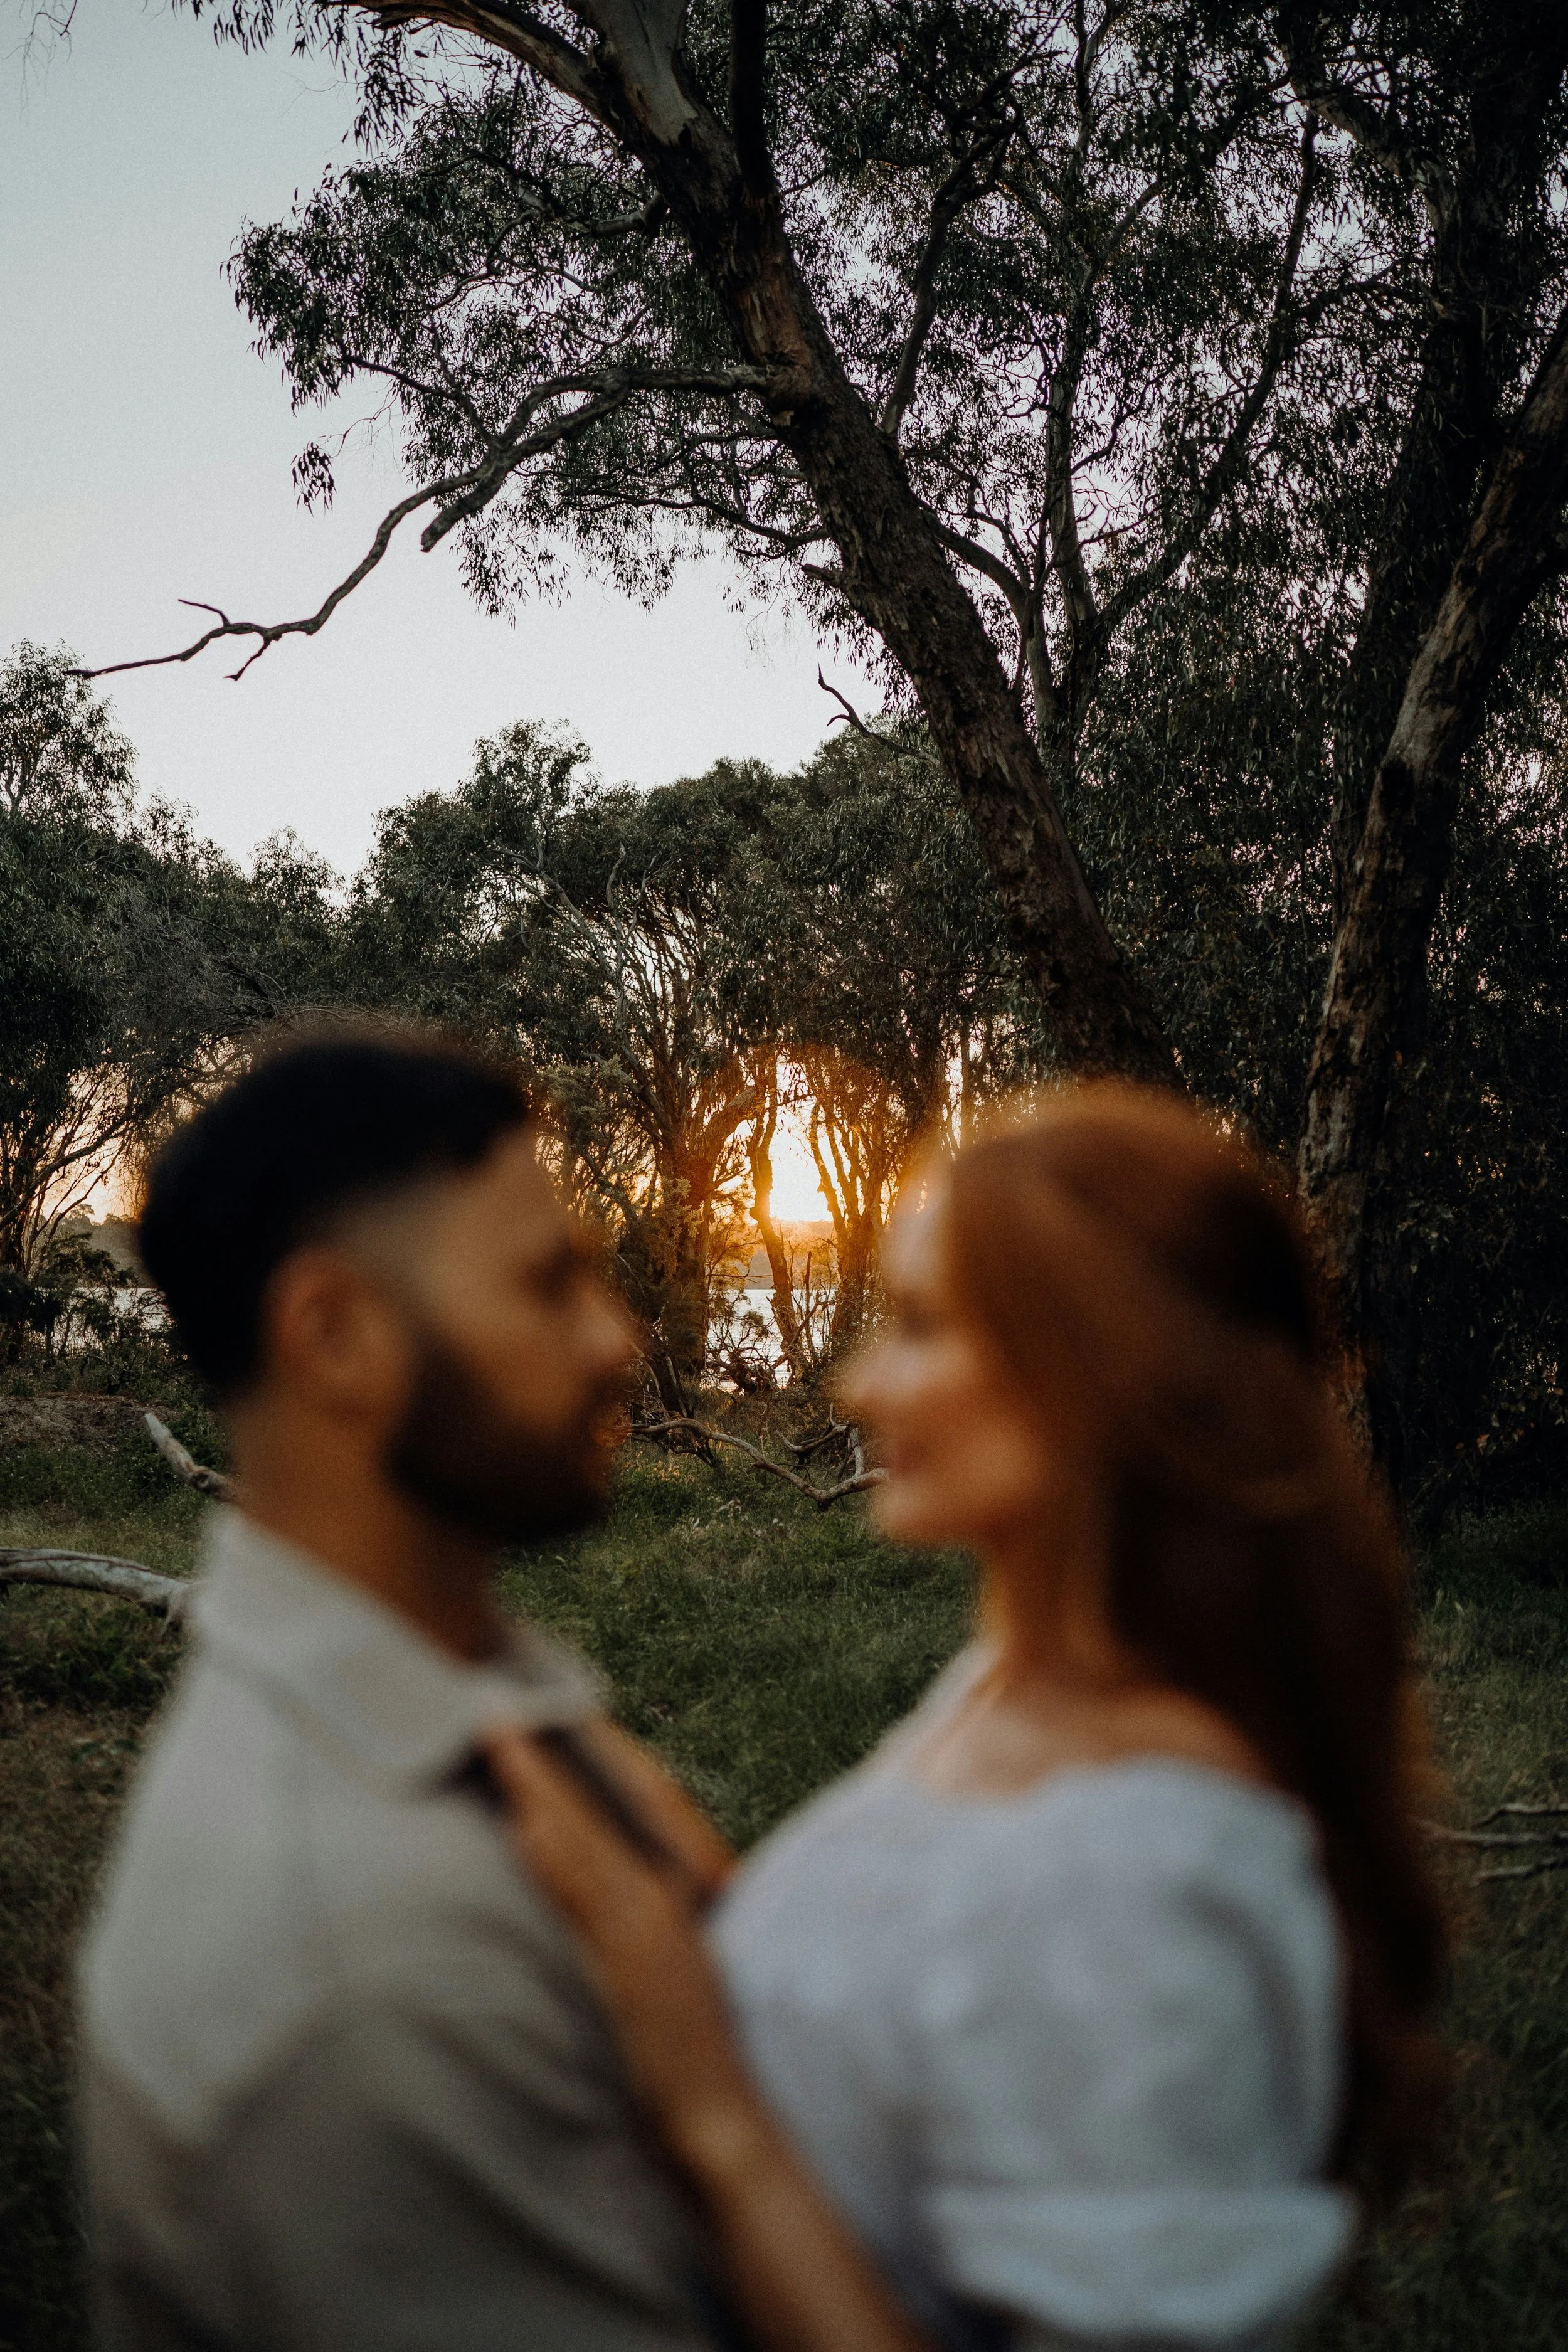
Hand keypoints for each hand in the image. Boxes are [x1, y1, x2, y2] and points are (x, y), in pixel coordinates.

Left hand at [483, 1727, 768, 2178]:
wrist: (720, 2118)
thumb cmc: (689, 2050)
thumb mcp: (672, 1965)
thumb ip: (637, 1920)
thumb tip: (592, 1885)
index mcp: (675, 1889)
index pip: (638, 1795)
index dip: (595, 1749)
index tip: (551, 1709)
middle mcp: (661, 1894)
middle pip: (599, 1802)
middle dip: (548, 1751)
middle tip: (499, 1702)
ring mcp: (645, 1925)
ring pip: (580, 1834)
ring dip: (533, 1783)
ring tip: (494, 1736)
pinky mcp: (626, 1962)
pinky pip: (580, 1895)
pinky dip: (550, 1852)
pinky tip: (520, 1821)